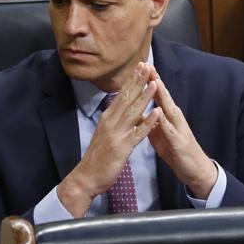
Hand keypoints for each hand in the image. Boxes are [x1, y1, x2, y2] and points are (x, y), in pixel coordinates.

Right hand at [56, 62, 159, 215]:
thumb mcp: (104, 134)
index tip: (140, 66)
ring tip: (154, 83)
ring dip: (145, 97)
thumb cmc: (97, 158)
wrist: (86, 178)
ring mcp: (116, 134)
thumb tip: (119, 108)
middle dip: (138, 81)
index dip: (131, 80)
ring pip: (133, 112)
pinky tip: (157, 113)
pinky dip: (148, 123)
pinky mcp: (122, 148)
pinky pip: (137, 133)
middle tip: (147, 65)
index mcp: (107, 118)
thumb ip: (113, 120)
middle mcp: (110, 122)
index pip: (121, 95)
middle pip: (127, 98)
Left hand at [144, 67, 217, 198]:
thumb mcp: (159, 134)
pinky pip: (170, 129)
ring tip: (154, 82)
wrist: (193, 168)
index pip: (157, 95)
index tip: (140, 67)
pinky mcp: (179, 141)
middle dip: (155, 80)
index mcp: (168, 115)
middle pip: (163, 96)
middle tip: (147, 65)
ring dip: (162, 95)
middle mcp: (174, 117)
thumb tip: (138, 112)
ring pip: (168, 108)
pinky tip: (158, 112)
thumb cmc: (175, 150)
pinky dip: (163, 120)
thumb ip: (150, 122)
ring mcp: (178, 128)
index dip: (149, 81)